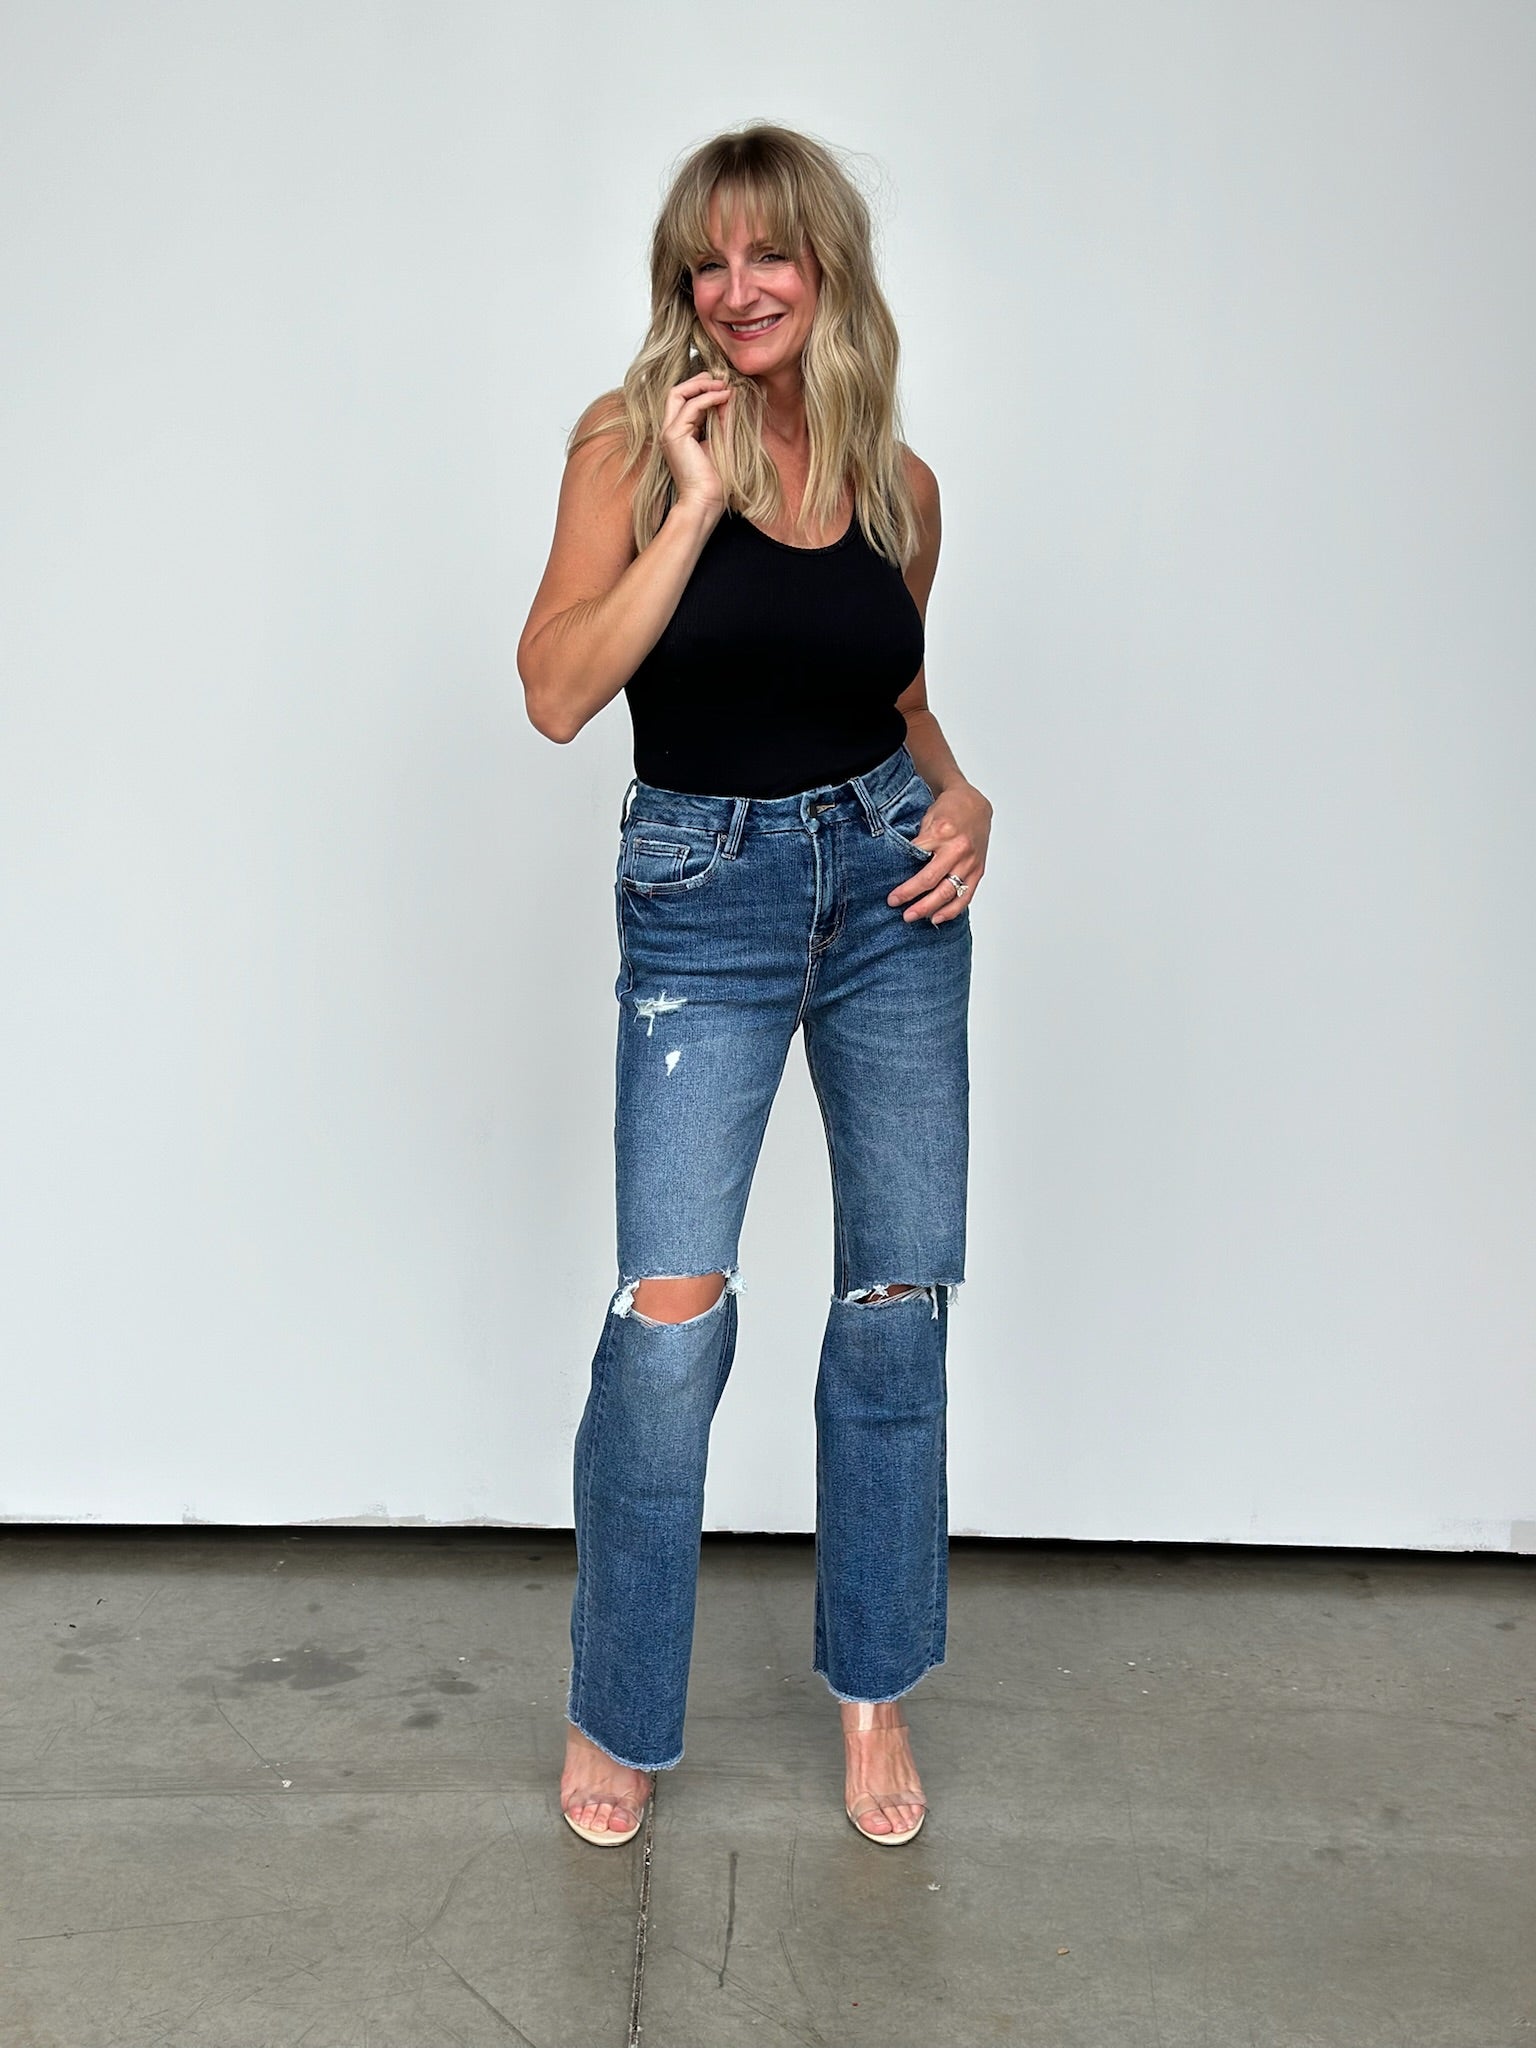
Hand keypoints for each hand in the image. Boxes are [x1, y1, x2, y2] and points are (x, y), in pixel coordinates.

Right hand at [659, 372, 731, 516]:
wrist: (706, 502)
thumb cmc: (713, 480)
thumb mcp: (722, 440)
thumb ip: (723, 418)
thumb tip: (730, 393)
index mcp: (679, 432)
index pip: (684, 400)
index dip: (702, 387)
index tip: (724, 385)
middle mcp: (670, 430)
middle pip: (676, 391)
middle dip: (699, 380)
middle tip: (721, 379)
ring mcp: (669, 432)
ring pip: (678, 393)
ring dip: (702, 385)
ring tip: (724, 385)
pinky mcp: (674, 436)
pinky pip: (690, 406)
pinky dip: (708, 398)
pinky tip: (724, 397)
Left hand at [887, 782, 991, 924]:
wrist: (975, 805)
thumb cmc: (949, 810)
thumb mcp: (928, 818)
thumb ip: (918, 842)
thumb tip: (901, 867)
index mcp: (942, 832)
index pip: (917, 860)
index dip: (903, 877)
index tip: (891, 893)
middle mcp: (958, 849)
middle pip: (932, 879)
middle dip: (912, 896)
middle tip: (896, 905)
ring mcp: (970, 862)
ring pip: (949, 892)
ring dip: (929, 908)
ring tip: (912, 916)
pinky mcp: (978, 871)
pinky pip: (966, 895)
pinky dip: (951, 910)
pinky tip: (937, 918)